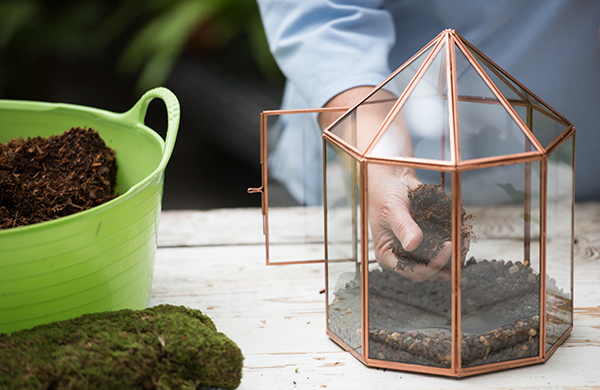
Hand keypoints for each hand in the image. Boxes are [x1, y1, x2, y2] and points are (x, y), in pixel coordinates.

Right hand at [367, 164, 452, 280]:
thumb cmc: (385, 196)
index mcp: (388, 256)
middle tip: (460, 242)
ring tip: (464, 237)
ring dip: (456, 253)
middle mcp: (404, 258)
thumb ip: (403, 226)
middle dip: (449, 260)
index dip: (433, 264)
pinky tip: (463, 232)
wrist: (393, 182)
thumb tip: (413, 244)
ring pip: (442, 264)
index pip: (414, 271)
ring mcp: (418, 251)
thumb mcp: (391, 210)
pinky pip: (446, 249)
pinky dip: (457, 242)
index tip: (447, 246)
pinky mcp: (429, 242)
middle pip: (432, 272)